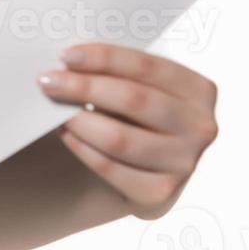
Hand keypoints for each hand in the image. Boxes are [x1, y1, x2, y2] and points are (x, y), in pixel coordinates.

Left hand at [37, 42, 217, 220]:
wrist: (138, 172)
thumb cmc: (132, 119)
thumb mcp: (139, 91)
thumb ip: (118, 75)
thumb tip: (71, 61)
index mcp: (200, 91)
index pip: (147, 67)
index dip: (104, 58)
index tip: (66, 55)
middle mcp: (200, 127)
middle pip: (134, 99)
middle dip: (84, 87)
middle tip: (48, 80)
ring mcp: (184, 164)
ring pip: (120, 137)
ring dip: (79, 121)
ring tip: (54, 111)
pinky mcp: (159, 194)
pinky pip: (110, 167)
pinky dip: (82, 148)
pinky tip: (65, 134)